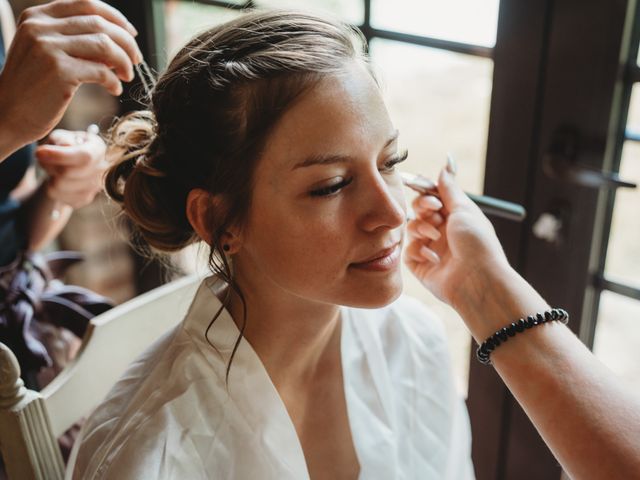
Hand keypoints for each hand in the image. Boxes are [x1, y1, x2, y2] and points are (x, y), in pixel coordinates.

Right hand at [0, 0, 140, 148]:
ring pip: (105, 45)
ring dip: (125, 61)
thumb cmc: (33, 87)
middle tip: (136, 59)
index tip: (131, 34)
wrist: (7, 114)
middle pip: (100, 24)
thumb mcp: (47, 53)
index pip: (87, 4)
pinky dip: (114, 80)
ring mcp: (49, 48)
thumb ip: (74, 40)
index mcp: (38, 16)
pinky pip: (102, 71)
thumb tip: (117, 40)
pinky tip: (115, 89)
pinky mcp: (59, 71)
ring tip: (127, 75)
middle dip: (126, 42)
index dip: (115, 18)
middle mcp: (41, 27)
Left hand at [36, 129, 107, 208]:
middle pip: (69, 173)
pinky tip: (57, 178)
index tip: (38, 152)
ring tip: (53, 168)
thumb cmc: (65, 145)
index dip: (60, 156)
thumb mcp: (61, 136)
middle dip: (50, 166)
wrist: (69, 162)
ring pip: (60, 186)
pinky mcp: (85, 198)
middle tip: (43, 158)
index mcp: (98, 149)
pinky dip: (51, 187)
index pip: (84, 156)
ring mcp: (95, 186)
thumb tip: (59, 149)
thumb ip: (61, 139)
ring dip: (49, 176)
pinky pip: (58, 196)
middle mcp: (101, 169)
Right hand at [404, 166, 510, 307]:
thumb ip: (449, 188)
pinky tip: (434, 257)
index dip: (427, 194)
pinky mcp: (421, 267)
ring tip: (435, 237)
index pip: (432, 199)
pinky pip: (408, 251)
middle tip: (433, 211)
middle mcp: (442, 232)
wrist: (478, 279)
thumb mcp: (464, 209)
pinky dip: (419, 250)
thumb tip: (446, 165)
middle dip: (422, 208)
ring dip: (422, 228)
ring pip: (411, 229)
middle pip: (418, 211)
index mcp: (455, 218)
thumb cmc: (477, 243)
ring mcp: (431, 250)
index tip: (430, 195)